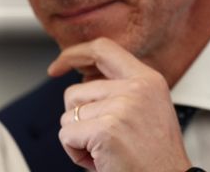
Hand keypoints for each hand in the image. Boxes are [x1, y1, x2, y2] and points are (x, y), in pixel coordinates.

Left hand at [48, 38, 190, 171]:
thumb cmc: (154, 158)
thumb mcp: (147, 110)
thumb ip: (120, 89)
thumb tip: (82, 80)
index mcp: (148, 80)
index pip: (103, 49)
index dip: (74, 54)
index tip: (56, 67)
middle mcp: (136, 89)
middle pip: (75, 92)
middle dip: (80, 120)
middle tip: (109, 141)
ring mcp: (121, 108)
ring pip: (69, 116)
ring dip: (80, 138)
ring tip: (108, 151)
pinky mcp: (106, 130)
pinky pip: (66, 135)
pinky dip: (75, 152)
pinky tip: (100, 161)